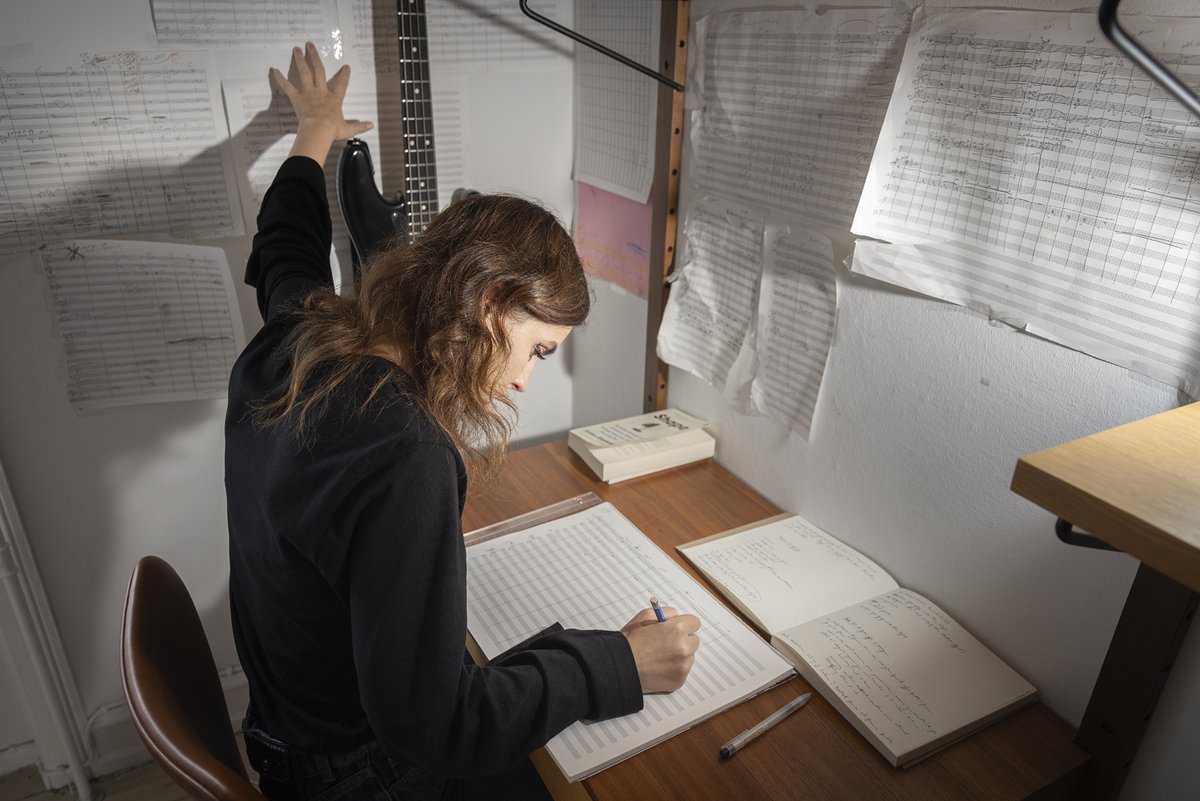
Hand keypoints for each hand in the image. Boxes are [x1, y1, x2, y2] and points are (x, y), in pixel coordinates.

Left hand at [271, 42, 372, 162]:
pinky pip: (288, 87)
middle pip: (318, 70)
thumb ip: (359, 126)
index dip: (344, 75)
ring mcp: (309, 93)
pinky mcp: (297, 98)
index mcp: (334, 99)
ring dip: (300, 60)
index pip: (341, 85)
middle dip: (314, 56)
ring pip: (304, 73)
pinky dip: (281, 79)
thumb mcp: (348, 129)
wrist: (318, 130)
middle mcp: (321, 92)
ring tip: (297, 49)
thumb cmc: (332, 130)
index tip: (345, 67)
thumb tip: (371, 125)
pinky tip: (274, 70)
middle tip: (310, 45)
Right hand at [621, 606, 700, 693]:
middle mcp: (684, 648)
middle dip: (683, 640)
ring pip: (689, 657)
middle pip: (694, 640)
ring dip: (680, 655)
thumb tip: (675, 615)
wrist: (620, 667)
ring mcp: (683, 666)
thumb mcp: (644, 616)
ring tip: (660, 657)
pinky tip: (659, 667)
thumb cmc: (629, 642)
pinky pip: (683, 671)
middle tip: (666, 643)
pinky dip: (674, 669)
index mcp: (677, 629)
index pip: (695, 623)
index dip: (684, 624)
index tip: (677, 628)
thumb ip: (664, 612)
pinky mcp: (679, 680)